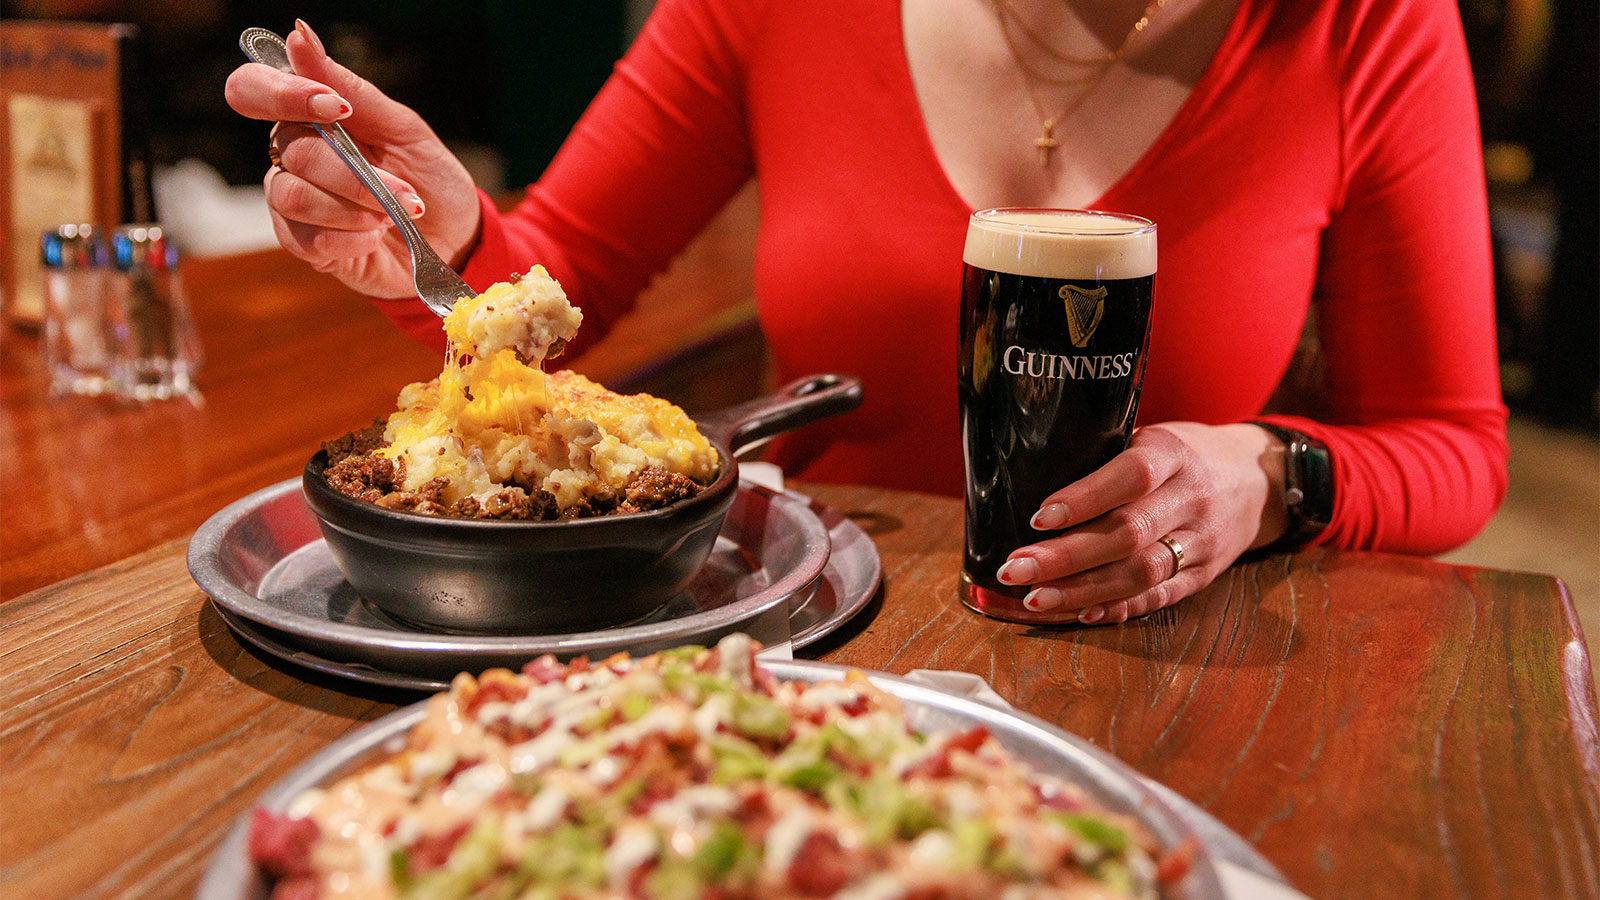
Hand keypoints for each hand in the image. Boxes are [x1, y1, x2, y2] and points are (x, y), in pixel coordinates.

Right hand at [223, 20, 481, 297]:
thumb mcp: (402, 127)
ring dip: (355, 206)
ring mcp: (292, 200)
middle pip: (294, 151)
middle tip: (404, 191)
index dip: (283, 94)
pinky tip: (375, 235)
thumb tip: (300, 35)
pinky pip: (307, 239)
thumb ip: (351, 88)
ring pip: (295, 195)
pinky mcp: (303, 244)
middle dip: (356, 174)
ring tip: (391, 214)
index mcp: (308, 116)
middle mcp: (291, 154)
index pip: (255, 89)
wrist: (453, 236)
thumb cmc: (427, 177)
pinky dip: (352, 238)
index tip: (335, 107)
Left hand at [995, 423, 1288, 623]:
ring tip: (1034, 598)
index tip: (1039, 516)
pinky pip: (1159, 598)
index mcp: (1174, 453)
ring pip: (1140, 573)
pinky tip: (1078, 613)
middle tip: (1014, 569)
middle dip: (1065, 557)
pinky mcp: (1204, 575)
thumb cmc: (1185, 456)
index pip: (1132, 476)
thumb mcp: (1154, 437)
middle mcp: (1191, 498)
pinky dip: (1117, 608)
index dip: (1085, 498)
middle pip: (1128, 533)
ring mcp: (1202, 541)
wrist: (1259, 481)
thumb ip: (1107, 459)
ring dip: (1082, 591)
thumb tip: (1028, 485)